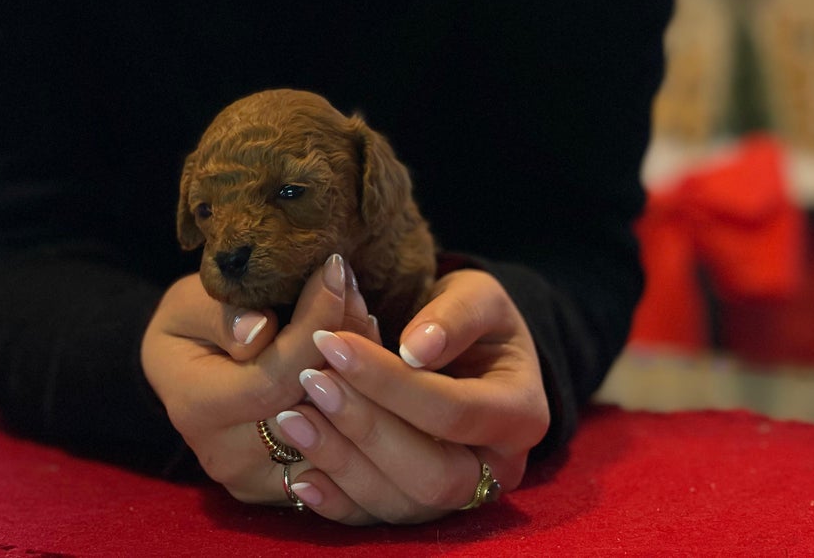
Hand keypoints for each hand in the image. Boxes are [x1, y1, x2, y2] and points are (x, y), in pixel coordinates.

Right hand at [140, 253, 377, 502]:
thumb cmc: (190, 328)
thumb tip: (257, 331)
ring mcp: (260, 478)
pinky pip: (343, 451)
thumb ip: (221, 314)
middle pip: (314, 408)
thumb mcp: (189, 304)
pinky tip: (365, 360)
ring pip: (338, 432)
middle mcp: (228, 456)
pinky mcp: (288, 486)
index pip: (275, 376)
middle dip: (347, 347)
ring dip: (362, 375)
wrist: (185, 376)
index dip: (314, 325)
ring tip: (364, 320)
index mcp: (198, 410)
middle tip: (358, 295)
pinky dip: (362, 405)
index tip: (337, 274)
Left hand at [271, 269, 550, 523]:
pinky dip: (335, 500)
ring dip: (341, 462)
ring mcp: (459, 496)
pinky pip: (376, 519)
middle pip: (433, 475)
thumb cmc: (474, 318)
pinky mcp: (419, 505)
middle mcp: (498, 468)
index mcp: (522, 414)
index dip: (391, 383)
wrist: (471, 347)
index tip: (335, 344)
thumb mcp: (478, 295)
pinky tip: (300, 473)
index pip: (454, 412)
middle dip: (367, 428)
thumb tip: (418, 347)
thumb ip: (455, 315)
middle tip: (312, 381)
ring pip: (401, 504)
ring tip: (292, 416)